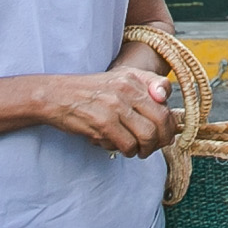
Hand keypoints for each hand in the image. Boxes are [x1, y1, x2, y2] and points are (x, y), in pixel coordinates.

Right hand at [37, 66, 174, 157]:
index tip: (168, 128)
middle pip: (161, 119)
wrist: (56, 95)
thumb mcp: (118, 80)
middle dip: (163, 138)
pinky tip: (122, 149)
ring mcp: (115, 106)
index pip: (166, 93)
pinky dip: (129, 151)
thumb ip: (144, 87)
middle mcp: (127, 88)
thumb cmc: (89, 91)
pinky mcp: (103, 123)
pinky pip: (128, 144)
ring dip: (146, 149)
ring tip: (139, 151)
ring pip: (147, 135)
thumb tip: (165, 102)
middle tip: (156, 146)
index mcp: (132, 76)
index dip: (171, 115)